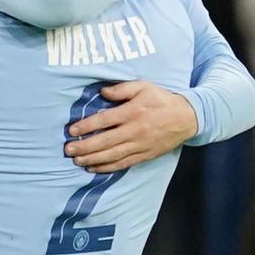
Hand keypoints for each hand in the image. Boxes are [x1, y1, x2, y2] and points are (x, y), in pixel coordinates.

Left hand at [63, 81, 197, 173]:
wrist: (187, 118)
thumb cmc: (161, 99)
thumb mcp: (144, 86)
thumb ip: (122, 88)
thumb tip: (102, 91)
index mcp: (132, 112)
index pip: (104, 120)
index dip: (86, 126)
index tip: (71, 131)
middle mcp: (134, 130)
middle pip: (105, 141)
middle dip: (84, 146)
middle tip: (68, 149)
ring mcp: (139, 145)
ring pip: (112, 155)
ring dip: (92, 159)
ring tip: (76, 160)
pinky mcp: (144, 155)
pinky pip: (123, 163)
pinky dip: (107, 168)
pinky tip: (94, 168)